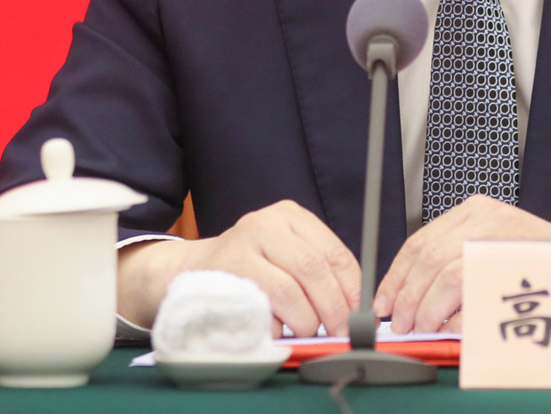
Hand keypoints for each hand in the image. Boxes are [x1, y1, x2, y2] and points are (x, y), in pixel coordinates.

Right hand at [117, 199, 359, 337]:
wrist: (190, 270)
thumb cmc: (249, 267)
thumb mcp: (284, 254)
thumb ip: (316, 272)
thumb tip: (356, 307)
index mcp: (291, 216)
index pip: (334, 252)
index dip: (352, 288)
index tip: (360, 315)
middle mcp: (267, 222)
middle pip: (314, 269)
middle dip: (333, 308)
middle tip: (340, 333)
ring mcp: (243, 244)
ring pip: (288, 290)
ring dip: (305, 321)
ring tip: (307, 333)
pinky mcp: (225, 271)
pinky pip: (260, 305)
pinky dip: (275, 326)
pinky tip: (278, 331)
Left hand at [373, 195, 550, 333]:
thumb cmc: (537, 265)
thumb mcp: (491, 250)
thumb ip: (455, 264)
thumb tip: (411, 302)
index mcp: (474, 211)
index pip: (419, 241)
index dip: (397, 275)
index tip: (385, 301)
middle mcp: (485, 216)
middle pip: (427, 257)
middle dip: (408, 296)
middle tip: (403, 323)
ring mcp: (500, 234)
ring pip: (445, 274)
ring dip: (428, 308)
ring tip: (425, 327)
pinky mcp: (514, 256)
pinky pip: (472, 288)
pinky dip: (456, 312)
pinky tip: (453, 323)